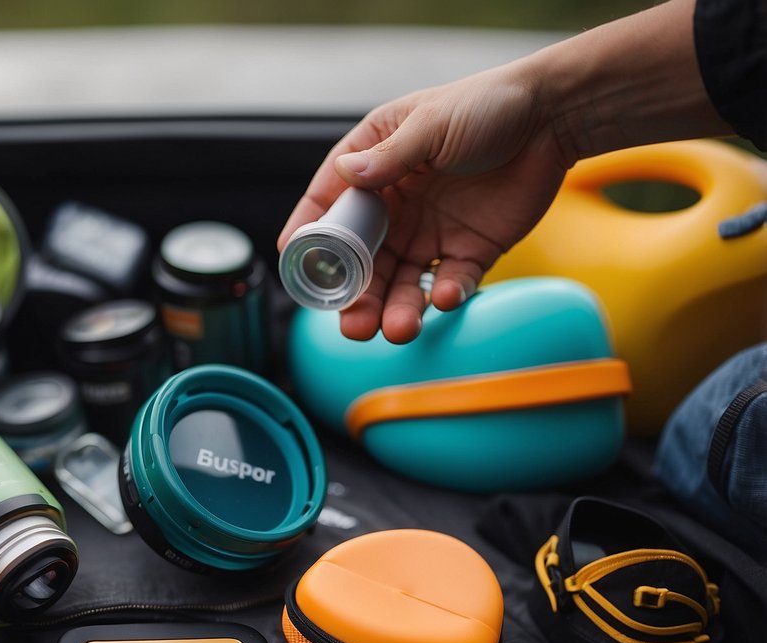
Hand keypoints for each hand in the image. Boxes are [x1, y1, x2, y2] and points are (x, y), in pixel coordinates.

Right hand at [278, 64, 572, 343]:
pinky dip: (447, 296)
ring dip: (397, 309)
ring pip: (403, 282)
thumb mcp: (432, 123)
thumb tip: (347, 175)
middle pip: (364, 260)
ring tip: (398, 330)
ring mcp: (430, 231)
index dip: (310, 233)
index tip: (294, 264)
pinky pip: (452, 281)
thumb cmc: (488, 104)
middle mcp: (396, 204)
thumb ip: (391, 156)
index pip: (330, 202)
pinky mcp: (470, 249)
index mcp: (376, 163)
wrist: (555, 118)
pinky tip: (445, 300)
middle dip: (357, 296)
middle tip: (353, 325)